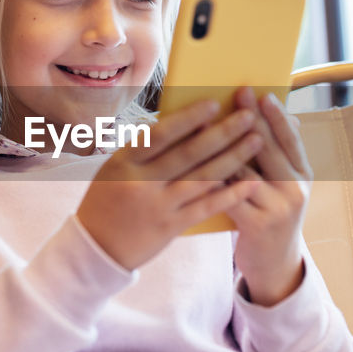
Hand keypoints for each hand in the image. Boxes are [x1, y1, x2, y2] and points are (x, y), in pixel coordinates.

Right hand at [77, 99, 264, 270]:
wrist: (96, 248)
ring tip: (256, 140)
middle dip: (223, 133)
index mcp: (125, 161)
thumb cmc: (109, 199)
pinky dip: (230, 194)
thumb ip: (147, 150)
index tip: (215, 104)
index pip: (161, 134)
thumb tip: (189, 124)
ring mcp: (158, 207)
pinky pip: (206, 208)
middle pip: (189, 154)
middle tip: (248, 117)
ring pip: (203, 179)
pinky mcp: (170, 227)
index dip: (189, 118)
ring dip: (233, 158)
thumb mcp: (117, 168)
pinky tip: (251, 182)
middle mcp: (142, 182)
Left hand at [228, 87, 312, 306]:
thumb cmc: (271, 213)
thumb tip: (269, 115)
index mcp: (304, 174)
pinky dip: (214, 178)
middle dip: (251, 119)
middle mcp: (296, 189)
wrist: (275, 265)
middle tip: (237, 96)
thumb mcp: (283, 184)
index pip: (292, 138)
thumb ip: (276, 156)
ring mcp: (279, 209)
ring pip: (247, 170)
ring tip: (208, 123)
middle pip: (270, 148)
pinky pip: (230, 195)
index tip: (262, 94)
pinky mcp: (258, 225)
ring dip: (226, 146)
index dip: (277, 115)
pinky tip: (197, 162)